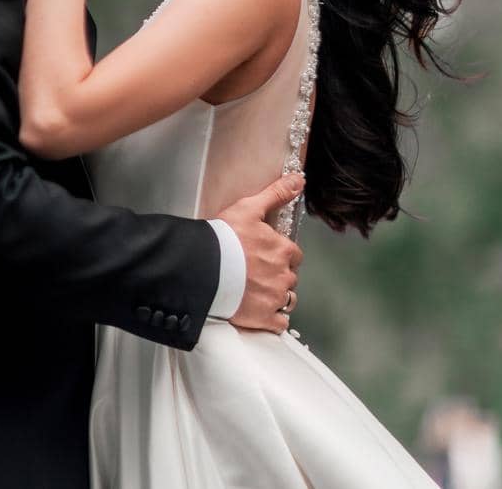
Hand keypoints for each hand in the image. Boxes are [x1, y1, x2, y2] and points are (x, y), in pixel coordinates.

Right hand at [220, 172, 305, 333]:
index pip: (293, 255)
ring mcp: (274, 298)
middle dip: (278, 275)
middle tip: (256, 272)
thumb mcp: (249, 208)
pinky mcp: (264, 317)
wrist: (202, 268)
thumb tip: (299, 179)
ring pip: (288, 299)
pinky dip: (273, 318)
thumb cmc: (222, 237)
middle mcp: (283, 275)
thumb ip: (276, 194)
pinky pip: (280, 322)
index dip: (281, 254)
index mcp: (283, 250)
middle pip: (290, 277)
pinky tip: (260, 311)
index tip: (265, 255)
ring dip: (277, 296)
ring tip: (256, 291)